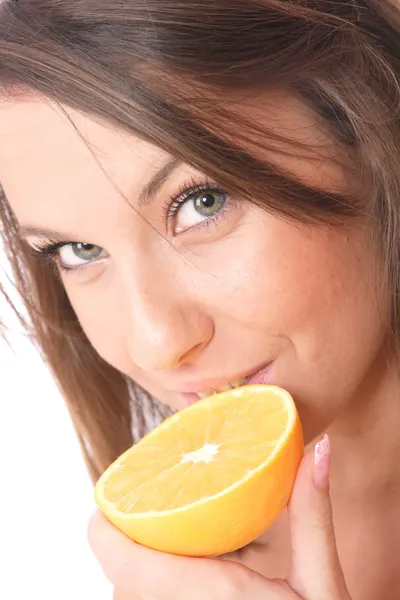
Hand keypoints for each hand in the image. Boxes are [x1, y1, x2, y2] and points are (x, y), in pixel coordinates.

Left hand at [88, 435, 350, 599]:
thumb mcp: (324, 585)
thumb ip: (313, 516)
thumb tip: (319, 449)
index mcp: (215, 596)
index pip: (125, 564)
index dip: (103, 533)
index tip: (102, 507)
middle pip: (124, 581)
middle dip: (130, 548)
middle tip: (147, 516)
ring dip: (140, 576)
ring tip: (162, 546)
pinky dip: (152, 595)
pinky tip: (180, 584)